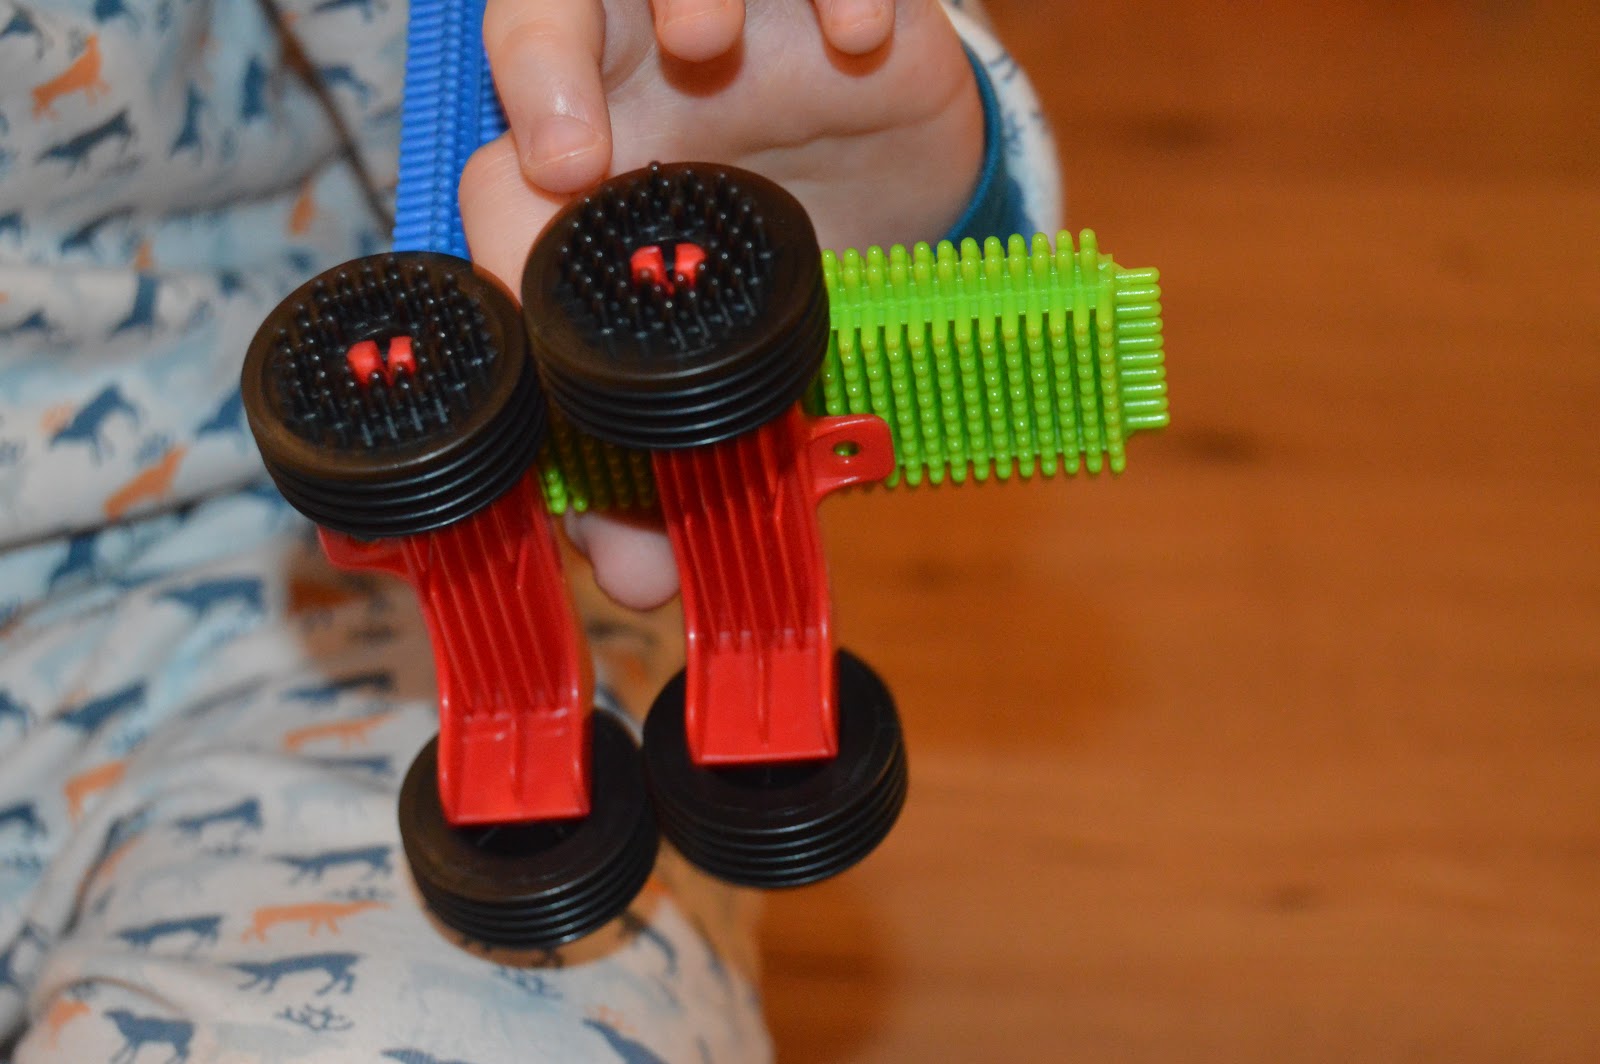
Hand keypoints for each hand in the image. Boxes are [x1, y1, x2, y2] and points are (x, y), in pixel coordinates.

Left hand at [461, 0, 982, 608]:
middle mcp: (636, 76)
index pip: (503, 178)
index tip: (524, 289)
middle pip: (538, 16)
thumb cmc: (784, 259)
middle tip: (576, 155)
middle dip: (539, 70)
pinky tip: (861, 38)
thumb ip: (667, 472)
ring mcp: (733, 13)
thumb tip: (640, 589)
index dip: (502, 225)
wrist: (899, 181)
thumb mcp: (730, 366)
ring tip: (711, 39)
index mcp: (585, 170)